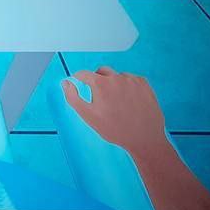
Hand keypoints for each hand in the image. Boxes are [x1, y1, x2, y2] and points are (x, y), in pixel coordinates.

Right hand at [62, 66, 209, 209]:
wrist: (144, 137)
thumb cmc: (116, 129)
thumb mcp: (88, 117)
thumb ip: (73, 98)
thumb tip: (66, 83)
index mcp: (101, 84)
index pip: (84, 74)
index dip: (78, 78)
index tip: (78, 83)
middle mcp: (116, 77)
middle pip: (101, 72)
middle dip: (97, 80)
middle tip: (99, 97)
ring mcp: (132, 79)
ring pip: (117, 76)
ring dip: (113, 84)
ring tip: (116, 103)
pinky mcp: (144, 83)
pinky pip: (131, 80)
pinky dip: (127, 87)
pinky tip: (128, 101)